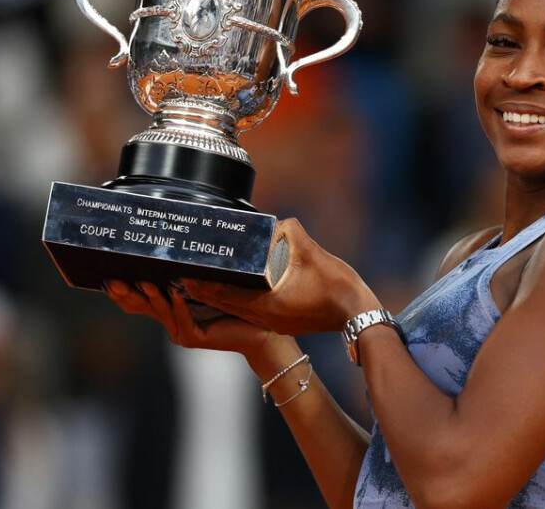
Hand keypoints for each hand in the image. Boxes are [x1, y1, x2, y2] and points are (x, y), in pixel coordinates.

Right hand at [103, 279, 275, 358]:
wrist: (258, 329)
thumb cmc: (234, 302)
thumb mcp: (205, 284)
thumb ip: (189, 272)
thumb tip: (174, 245)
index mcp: (169, 309)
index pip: (138, 301)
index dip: (121, 292)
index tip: (104, 279)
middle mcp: (171, 321)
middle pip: (142, 307)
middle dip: (126, 293)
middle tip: (111, 281)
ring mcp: (181, 331)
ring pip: (161, 312)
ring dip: (152, 296)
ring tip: (143, 282)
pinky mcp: (194, 337)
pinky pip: (183, 319)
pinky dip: (179, 305)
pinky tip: (175, 293)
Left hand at [179, 218, 381, 335]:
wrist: (360, 316)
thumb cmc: (338, 288)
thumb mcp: (312, 252)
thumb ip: (291, 232)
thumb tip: (278, 222)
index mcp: (267, 306)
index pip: (226, 295)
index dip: (204, 285)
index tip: (185, 275)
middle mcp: (267, 318)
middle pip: (227, 304)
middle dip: (206, 290)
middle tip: (186, 275)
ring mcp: (277, 322)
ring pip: (240, 309)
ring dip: (223, 296)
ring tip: (206, 281)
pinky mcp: (286, 322)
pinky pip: (254, 311)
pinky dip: (241, 299)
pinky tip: (240, 288)